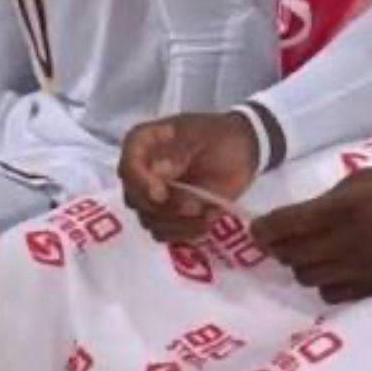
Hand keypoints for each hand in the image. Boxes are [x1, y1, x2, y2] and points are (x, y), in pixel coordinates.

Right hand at [118, 112, 258, 241]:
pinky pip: (165, 234)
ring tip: (208, 212)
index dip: (139, 183)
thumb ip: (180, 154)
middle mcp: (142, 172)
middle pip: (135, 199)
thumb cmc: (221, 137)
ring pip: (149, 221)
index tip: (161, 194)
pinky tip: (208, 220)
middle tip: (196, 207)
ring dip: (179, 222)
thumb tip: (159, 177)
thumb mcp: (203, 136)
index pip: (128, 166)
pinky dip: (186, 232)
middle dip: (166, 208)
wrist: (243, 151)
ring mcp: (152, 197)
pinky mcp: (167, 216)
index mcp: (145, 143)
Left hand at [252, 164, 371, 303]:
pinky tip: (335, 265)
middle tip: (280, 235)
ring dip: (301, 262)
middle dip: (280, 245)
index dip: (264, 229)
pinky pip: (332, 292)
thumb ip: (331, 197)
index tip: (257, 227)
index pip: (283, 227)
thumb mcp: (367, 176)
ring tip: (310, 248)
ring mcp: (357, 271)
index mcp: (339, 209)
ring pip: (307, 276)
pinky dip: (325, 280)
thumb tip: (305, 214)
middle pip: (290, 255)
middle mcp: (341, 244)